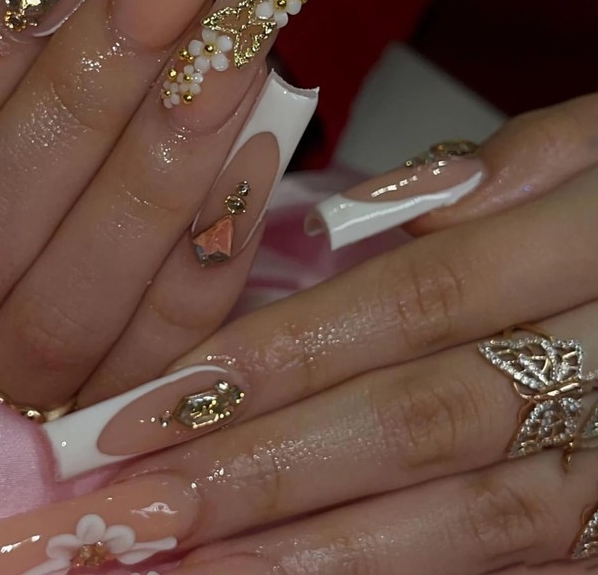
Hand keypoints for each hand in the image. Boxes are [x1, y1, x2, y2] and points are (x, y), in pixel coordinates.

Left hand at [0, 93, 597, 573]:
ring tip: (184, 574)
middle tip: (123, 515)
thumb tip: (358, 218)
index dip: (275, 357)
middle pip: (412, 424)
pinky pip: (513, 561)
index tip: (145, 405)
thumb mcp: (590, 143)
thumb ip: (488, 170)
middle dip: (260, 475)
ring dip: (312, 556)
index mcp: (585, 248)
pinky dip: (394, 573)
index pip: (406, 304)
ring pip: (465, 521)